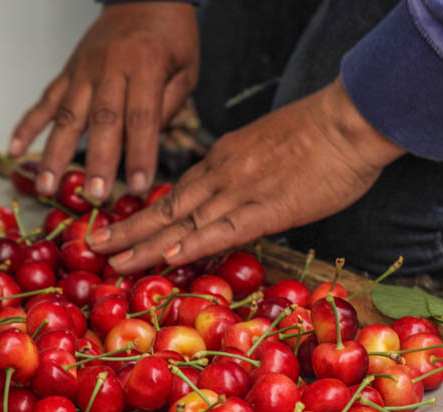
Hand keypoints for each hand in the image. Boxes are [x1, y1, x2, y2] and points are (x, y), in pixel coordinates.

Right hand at [8, 2, 198, 200]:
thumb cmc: (170, 36)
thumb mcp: (185, 68)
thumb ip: (168, 106)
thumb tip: (146, 148)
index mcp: (146, 65)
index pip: (142, 116)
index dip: (140, 153)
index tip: (139, 186)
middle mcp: (110, 67)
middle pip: (103, 119)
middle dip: (99, 161)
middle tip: (96, 195)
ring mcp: (83, 69)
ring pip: (67, 115)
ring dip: (55, 153)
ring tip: (47, 186)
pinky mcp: (68, 71)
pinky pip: (45, 100)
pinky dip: (27, 125)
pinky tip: (13, 149)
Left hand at [86, 77, 405, 274]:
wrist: (349, 120)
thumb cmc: (322, 133)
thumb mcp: (271, 147)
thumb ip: (249, 173)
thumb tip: (240, 198)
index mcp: (224, 159)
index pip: (178, 192)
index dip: (147, 214)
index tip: (123, 229)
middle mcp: (222, 174)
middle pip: (166, 207)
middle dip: (128, 229)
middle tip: (93, 246)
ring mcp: (241, 191)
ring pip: (184, 221)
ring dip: (146, 244)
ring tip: (113, 261)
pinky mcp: (267, 208)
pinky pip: (223, 229)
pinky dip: (194, 243)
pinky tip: (169, 256)